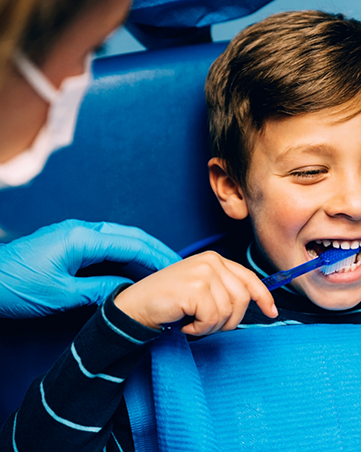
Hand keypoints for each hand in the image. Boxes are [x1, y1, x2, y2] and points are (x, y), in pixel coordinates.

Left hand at [0, 220, 179, 318]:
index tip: (177, 269)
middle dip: (156, 250)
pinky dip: (127, 254)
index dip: (157, 257)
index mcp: (82, 238)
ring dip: (143, 251)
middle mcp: (82, 230)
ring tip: (163, 267)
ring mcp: (76, 234)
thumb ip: (99, 290)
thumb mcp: (61, 294)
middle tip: (178, 266)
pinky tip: (135, 268)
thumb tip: (128, 292)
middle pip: (131, 235)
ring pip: (121, 238)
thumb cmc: (14, 287)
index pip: (131, 245)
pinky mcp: (71, 242)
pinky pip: (108, 244)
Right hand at [114, 251, 277, 335]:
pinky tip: (185, 322)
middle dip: (228, 320)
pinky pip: (212, 319)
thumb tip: (256, 302)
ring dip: (210, 326)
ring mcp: (204, 272)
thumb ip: (224, 289)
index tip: (271, 311)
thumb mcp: (202, 289)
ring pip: (228, 312)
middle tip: (205, 324)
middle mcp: (212, 261)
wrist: (135, 306)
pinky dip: (199, 328)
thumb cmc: (169, 301)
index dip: (264, 296)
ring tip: (192, 321)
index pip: (249, 278)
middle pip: (242, 299)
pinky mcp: (195, 287)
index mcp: (215, 259)